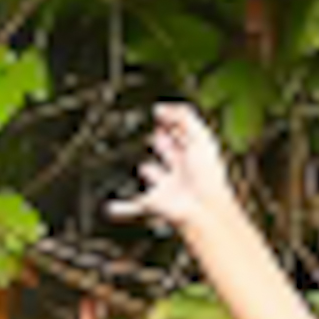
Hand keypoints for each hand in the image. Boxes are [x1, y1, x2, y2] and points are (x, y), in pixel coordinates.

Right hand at [126, 105, 240, 235]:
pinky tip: (112, 209)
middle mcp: (182, 170)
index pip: (184, 134)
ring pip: (156, 177)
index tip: (161, 111)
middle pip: (171, 153)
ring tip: (145, 168)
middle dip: (163, 143)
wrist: (204, 210)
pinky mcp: (154, 203)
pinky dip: (122, 208)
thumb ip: (182, 117)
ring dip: (150, 172)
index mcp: (195, 154)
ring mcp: (168, 187)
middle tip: (156, 135)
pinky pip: (134, 206)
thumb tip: (160, 108)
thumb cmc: (206, 175)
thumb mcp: (200, 137)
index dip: (174, 122)